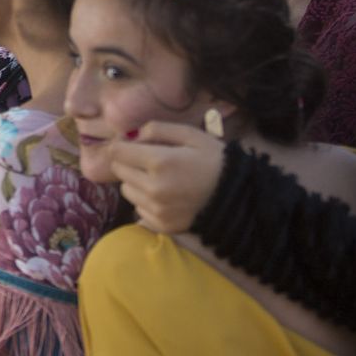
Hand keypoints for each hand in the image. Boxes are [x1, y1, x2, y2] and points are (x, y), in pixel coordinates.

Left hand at [103, 120, 225, 233]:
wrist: (238, 196)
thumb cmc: (214, 160)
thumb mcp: (190, 134)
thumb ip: (157, 129)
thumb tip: (131, 135)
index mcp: (159, 162)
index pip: (117, 152)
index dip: (121, 145)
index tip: (131, 144)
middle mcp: (153, 188)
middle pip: (119, 171)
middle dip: (128, 162)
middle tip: (148, 160)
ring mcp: (156, 210)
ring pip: (126, 191)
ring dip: (135, 182)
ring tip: (159, 178)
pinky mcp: (161, 225)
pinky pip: (139, 209)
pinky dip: (146, 201)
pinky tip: (166, 195)